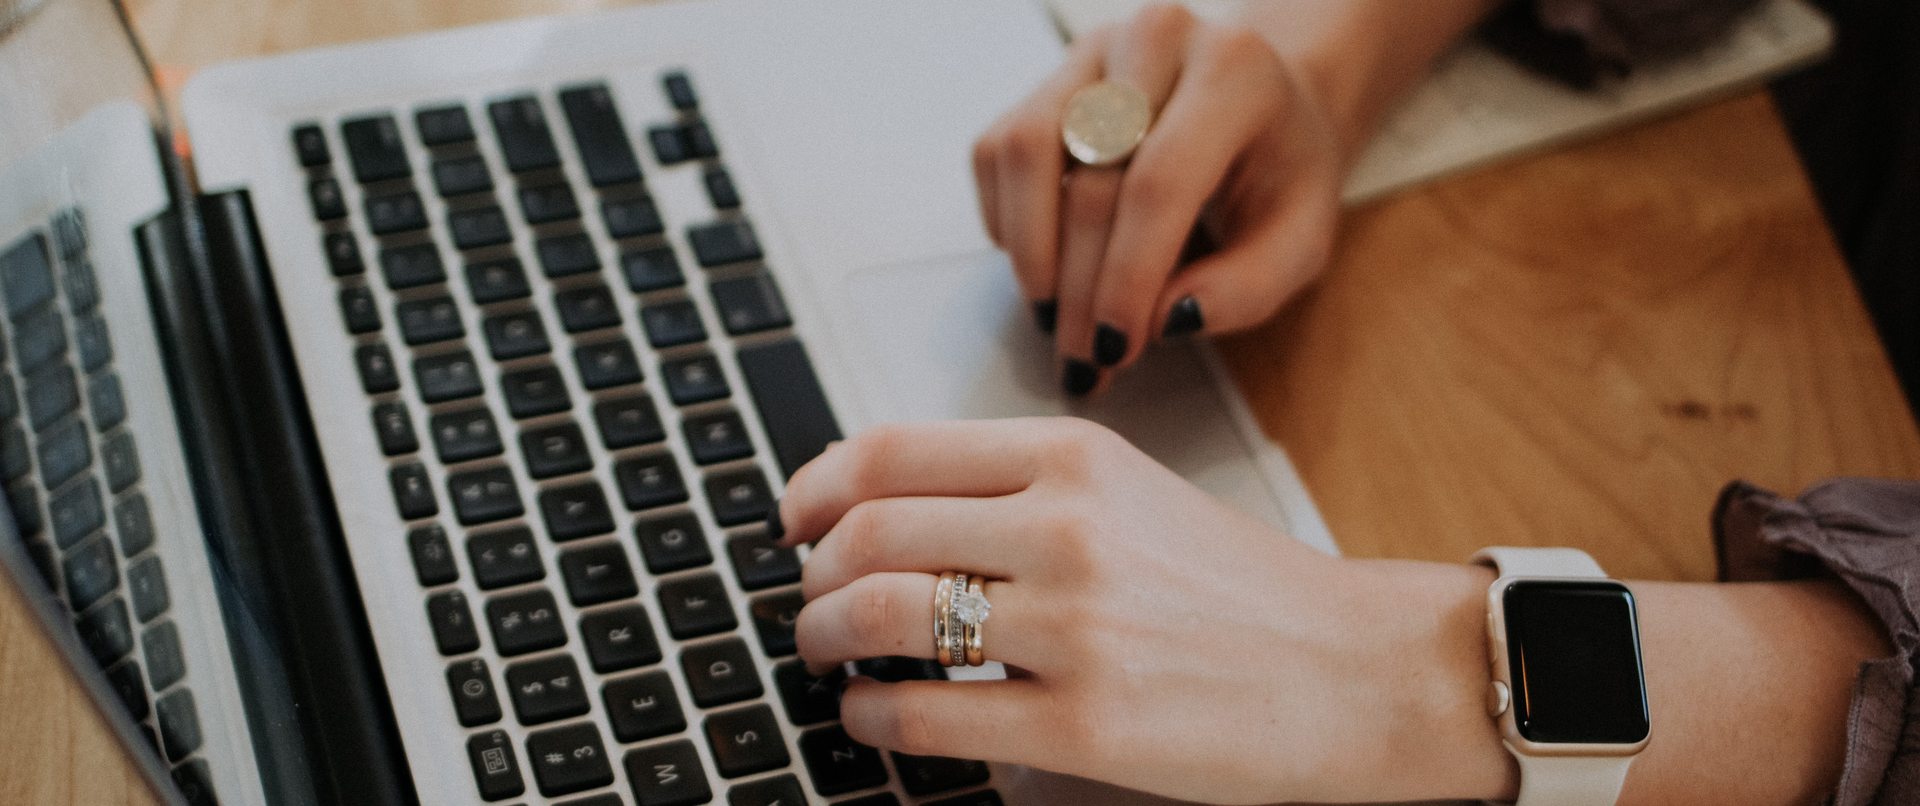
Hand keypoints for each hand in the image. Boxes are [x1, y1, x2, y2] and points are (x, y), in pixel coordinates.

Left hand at [773, 419, 1510, 803]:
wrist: (1356, 669)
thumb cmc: (1241, 588)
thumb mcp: (1131, 493)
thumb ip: (1018, 489)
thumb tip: (886, 507)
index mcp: (1075, 458)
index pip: (892, 449)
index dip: (815, 486)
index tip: (793, 517)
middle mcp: (1068, 528)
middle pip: (870, 532)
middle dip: (812, 573)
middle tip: (808, 600)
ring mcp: (1076, 628)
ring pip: (883, 616)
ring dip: (825, 637)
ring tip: (827, 653)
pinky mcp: (1086, 726)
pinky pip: (927, 716)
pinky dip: (870, 717)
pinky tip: (872, 717)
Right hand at [971, 4, 1343, 396]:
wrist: (1263, 102)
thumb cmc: (1280, 173)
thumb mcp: (1299, 240)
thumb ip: (1246, 288)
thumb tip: (1165, 321)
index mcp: (1234, 73)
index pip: (1159, 182)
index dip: (1127, 276)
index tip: (1115, 348)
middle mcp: (1157, 41)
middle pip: (1090, 179)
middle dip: (1080, 289)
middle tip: (1083, 359)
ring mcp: (1093, 52)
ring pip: (1025, 152)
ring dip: (1030, 253)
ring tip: (1053, 316)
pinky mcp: (1048, 77)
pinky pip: (997, 151)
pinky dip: (1007, 220)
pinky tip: (1045, 263)